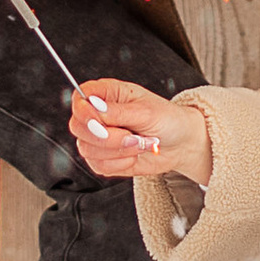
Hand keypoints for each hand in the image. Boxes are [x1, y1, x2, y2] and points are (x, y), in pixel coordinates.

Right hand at [69, 79, 212, 186]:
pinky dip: (119, 163)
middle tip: (132, 136)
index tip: (98, 121)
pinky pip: (98, 166)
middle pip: (78, 127)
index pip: (80, 97)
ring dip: (117, 151)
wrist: (181, 144)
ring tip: (140, 143)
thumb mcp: (147, 111)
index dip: (83, 110)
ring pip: (87, 149)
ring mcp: (99, 138)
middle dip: (105, 137)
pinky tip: (135, 155)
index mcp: (107, 94)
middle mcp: (98, 115)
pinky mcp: (104, 158)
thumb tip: (95, 107)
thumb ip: (118, 112)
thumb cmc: (167, 119)